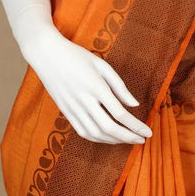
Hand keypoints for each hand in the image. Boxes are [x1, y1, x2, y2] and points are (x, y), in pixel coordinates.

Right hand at [23, 26, 152, 144]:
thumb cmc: (77, 56)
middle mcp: (84, 100)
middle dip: (127, 137)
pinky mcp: (65, 112)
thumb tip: (134, 105)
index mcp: (96, 86)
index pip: (119, 113)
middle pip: (109, 128)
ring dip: (113, 141)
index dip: (135, 126)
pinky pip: (82, 132)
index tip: (148, 132)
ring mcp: (73, 108)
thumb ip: (119, 86)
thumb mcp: (102, 65)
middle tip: (141, 140)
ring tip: (127, 140)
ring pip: (95, 133)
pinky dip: (98, 139)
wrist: (47, 55)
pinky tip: (108, 138)